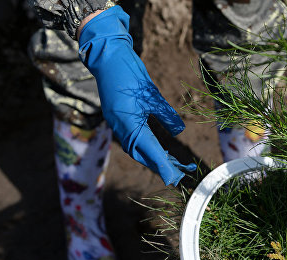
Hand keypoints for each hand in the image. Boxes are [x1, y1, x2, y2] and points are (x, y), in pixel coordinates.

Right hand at [78, 6, 194, 185]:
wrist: (107, 56)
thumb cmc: (130, 72)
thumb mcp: (152, 94)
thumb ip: (165, 114)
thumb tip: (178, 131)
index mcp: (128, 122)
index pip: (149, 149)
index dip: (163, 164)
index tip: (175, 177)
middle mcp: (119, 126)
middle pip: (141, 154)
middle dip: (159, 165)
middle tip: (179, 174)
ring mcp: (115, 123)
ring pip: (134, 149)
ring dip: (152, 158)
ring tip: (171, 165)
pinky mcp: (115, 118)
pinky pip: (130, 139)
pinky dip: (143, 147)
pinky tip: (154, 150)